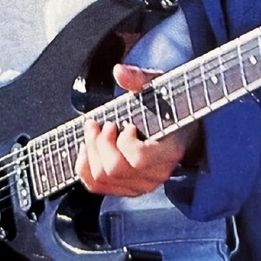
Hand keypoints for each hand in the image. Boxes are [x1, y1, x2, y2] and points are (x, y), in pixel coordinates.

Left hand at [75, 64, 201, 196]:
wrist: (176, 125)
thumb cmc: (167, 105)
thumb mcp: (157, 86)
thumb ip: (139, 78)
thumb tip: (119, 71)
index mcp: (168, 152)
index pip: (139, 158)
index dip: (125, 141)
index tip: (127, 124)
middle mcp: (155, 174)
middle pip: (114, 169)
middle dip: (100, 142)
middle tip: (102, 123)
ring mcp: (140, 185)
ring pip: (102, 178)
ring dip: (90, 150)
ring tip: (94, 130)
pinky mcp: (126, 188)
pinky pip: (96, 186)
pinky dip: (83, 167)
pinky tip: (85, 148)